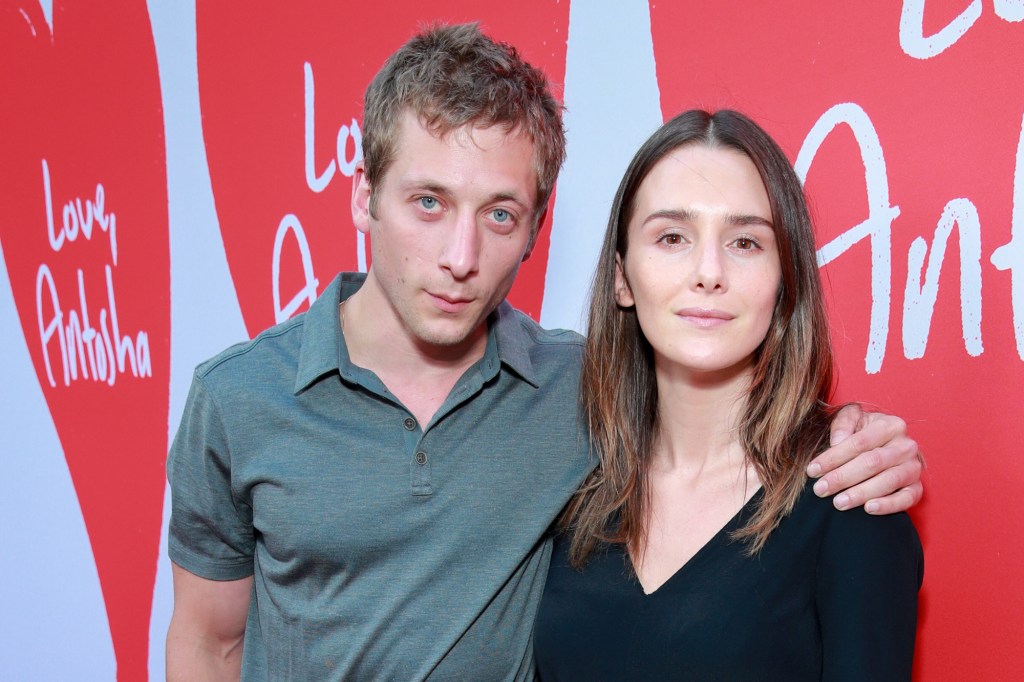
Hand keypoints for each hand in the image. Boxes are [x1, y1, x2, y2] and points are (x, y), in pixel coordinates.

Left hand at [806, 404, 923, 513]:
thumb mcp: (851, 419)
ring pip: (888, 481)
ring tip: (838, 503)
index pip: (858, 443)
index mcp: (890, 425)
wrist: (885, 446)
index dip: (833, 457)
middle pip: (872, 462)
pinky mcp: (916, 488)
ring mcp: (913, 467)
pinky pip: (906, 498)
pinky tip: (868, 509)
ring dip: (861, 493)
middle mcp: (906, 446)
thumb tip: (837, 441)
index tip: (812, 470)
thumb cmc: (862, 432)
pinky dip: (889, 505)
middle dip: (842, 477)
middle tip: (820, 490)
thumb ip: (842, 424)